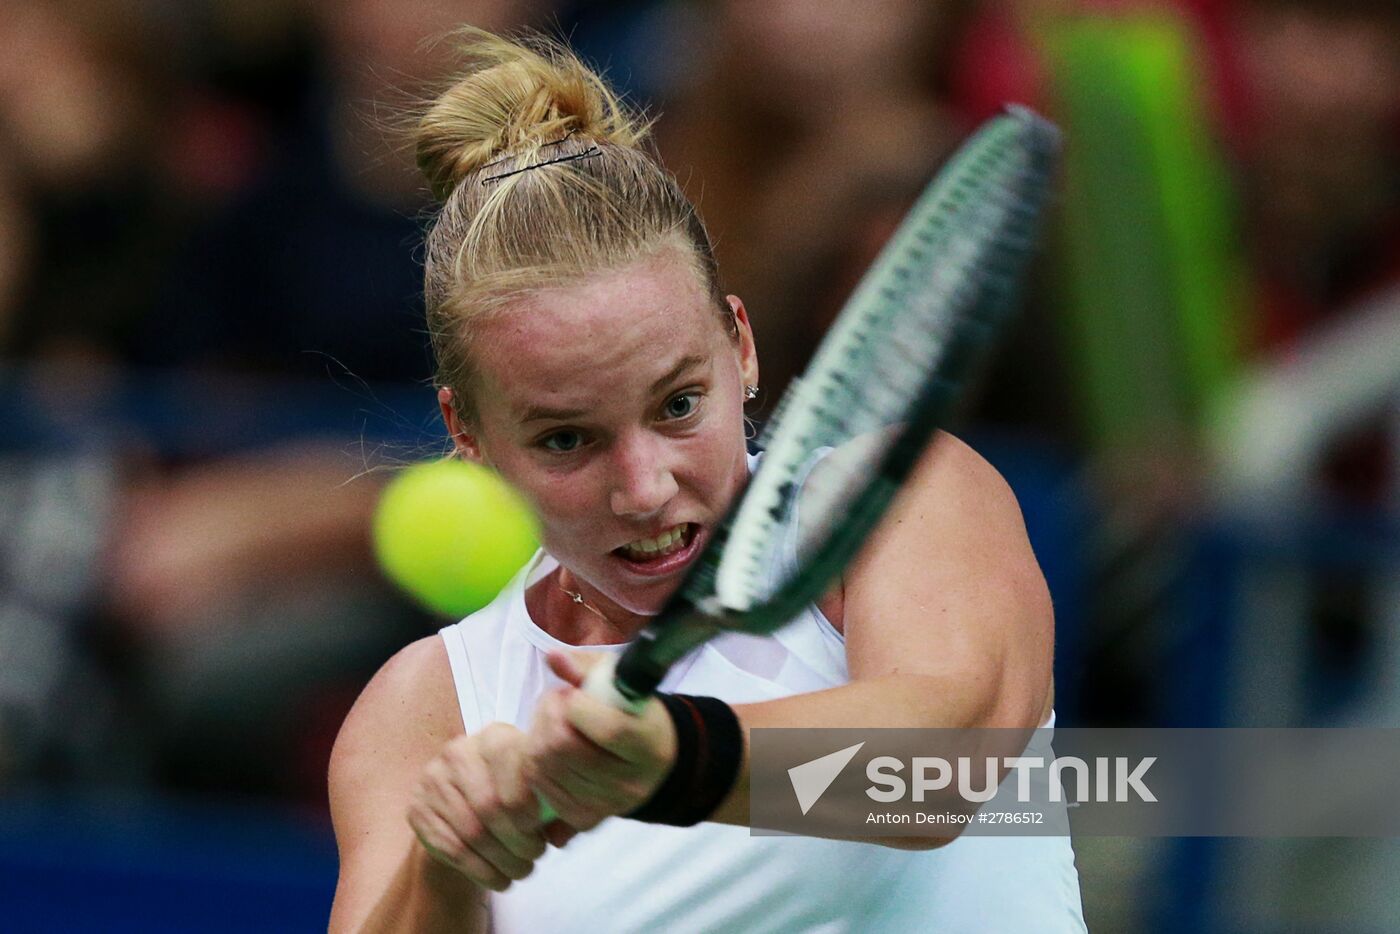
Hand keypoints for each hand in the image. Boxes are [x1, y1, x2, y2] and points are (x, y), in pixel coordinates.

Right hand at [407, 723, 550, 891]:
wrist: (459, 801)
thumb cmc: (509, 792)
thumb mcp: (532, 785)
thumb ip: (552, 802)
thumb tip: (561, 834)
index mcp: (495, 738)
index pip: (514, 772)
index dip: (530, 809)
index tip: (543, 833)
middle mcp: (459, 752)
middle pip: (491, 805)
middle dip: (518, 841)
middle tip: (535, 857)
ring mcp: (433, 781)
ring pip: (472, 831)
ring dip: (502, 860)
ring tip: (521, 871)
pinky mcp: (417, 810)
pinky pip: (452, 849)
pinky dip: (480, 871)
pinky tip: (499, 880)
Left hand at [526, 651, 677, 831]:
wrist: (654, 758)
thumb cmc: (633, 711)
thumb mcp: (619, 679)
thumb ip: (586, 667)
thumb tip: (553, 658)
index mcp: (649, 743)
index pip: (608, 729)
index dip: (578, 707)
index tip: (573, 693)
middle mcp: (631, 781)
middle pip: (565, 749)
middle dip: (547, 716)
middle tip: (555, 703)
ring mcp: (608, 804)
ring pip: (545, 768)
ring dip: (537, 737)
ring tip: (552, 722)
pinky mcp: (586, 818)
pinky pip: (541, 789)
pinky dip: (536, 764)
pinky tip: (549, 749)